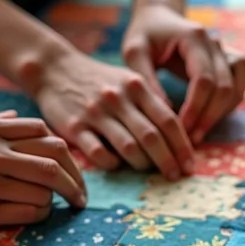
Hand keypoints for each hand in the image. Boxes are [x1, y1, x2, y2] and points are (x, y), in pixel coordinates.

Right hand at [0, 112, 86, 232]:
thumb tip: (23, 119)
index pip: (47, 135)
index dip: (69, 155)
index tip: (75, 172)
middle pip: (54, 163)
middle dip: (75, 182)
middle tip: (81, 197)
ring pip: (44, 190)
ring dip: (55, 200)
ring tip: (51, 204)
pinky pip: (29, 212)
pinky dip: (42, 213)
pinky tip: (37, 212)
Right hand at [33, 47, 194, 179]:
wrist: (54, 68)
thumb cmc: (100, 80)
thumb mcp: (129, 80)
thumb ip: (152, 103)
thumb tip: (179, 133)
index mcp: (137, 87)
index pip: (168, 120)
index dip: (183, 146)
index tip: (191, 164)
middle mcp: (118, 99)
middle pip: (152, 137)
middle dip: (168, 160)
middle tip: (177, 176)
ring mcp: (96, 113)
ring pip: (128, 147)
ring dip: (142, 164)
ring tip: (148, 170)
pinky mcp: (74, 127)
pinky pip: (99, 154)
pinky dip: (112, 164)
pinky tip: (117, 164)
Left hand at [123, 2, 244, 144]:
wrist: (160, 18)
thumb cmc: (144, 35)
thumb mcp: (134, 52)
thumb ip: (145, 79)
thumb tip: (165, 112)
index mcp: (194, 37)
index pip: (203, 79)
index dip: (195, 108)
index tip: (181, 129)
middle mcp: (216, 43)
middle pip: (224, 88)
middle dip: (208, 117)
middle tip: (189, 140)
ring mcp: (227, 52)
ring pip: (235, 91)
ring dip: (219, 116)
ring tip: (197, 134)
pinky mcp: (230, 63)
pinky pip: (237, 90)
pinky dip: (225, 109)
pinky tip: (206, 121)